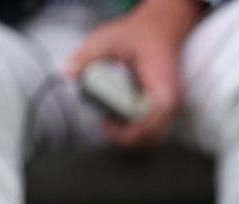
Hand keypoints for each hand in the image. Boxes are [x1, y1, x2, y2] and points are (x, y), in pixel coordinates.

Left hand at [65, 0, 201, 148]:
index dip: (129, 133)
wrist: (160, 31)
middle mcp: (170, 104)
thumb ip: (89, 55)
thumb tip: (68, 74)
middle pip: (153, 137)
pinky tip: (119, 120)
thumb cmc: (138, 35)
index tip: (106, 124)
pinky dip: (135, 131)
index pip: (152, 124)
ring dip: (131, 136)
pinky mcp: (162, 110)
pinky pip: (151, 130)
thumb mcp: (109, 39)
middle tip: (105, 126)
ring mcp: (168, 109)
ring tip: (110, 124)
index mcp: (163, 90)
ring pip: (153, 137)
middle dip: (128, 139)